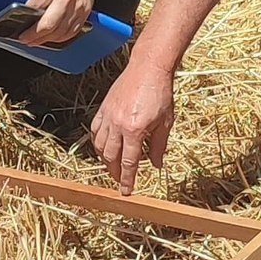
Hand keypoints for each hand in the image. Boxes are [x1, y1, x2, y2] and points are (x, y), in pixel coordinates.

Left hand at [17, 0, 101, 46]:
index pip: (35, 9)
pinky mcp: (85, 12)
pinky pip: (72, 32)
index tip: (18, 28)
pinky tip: (53, 37)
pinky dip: (61, 38)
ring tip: (36, 41)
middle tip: (25, 39)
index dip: (25, 21)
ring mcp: (77, 7)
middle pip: (48, 25)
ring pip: (61, 32)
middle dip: (34, 36)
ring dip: (47, 40)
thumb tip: (22, 8)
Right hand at [89, 62, 175, 193]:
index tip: (126, 191)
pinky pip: (95, 130)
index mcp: (134, 131)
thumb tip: (157, 164)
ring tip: (110, 165)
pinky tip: (101, 146)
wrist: (148, 68)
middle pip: (111, 156)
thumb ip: (158, 146)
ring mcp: (108, 116)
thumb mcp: (165, 122)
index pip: (129, 162)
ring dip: (104, 158)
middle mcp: (118, 125)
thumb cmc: (160, 93)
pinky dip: (96, 141)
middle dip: (114, 171)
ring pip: (100, 145)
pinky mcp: (103, 108)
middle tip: (119, 180)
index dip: (127, 179)